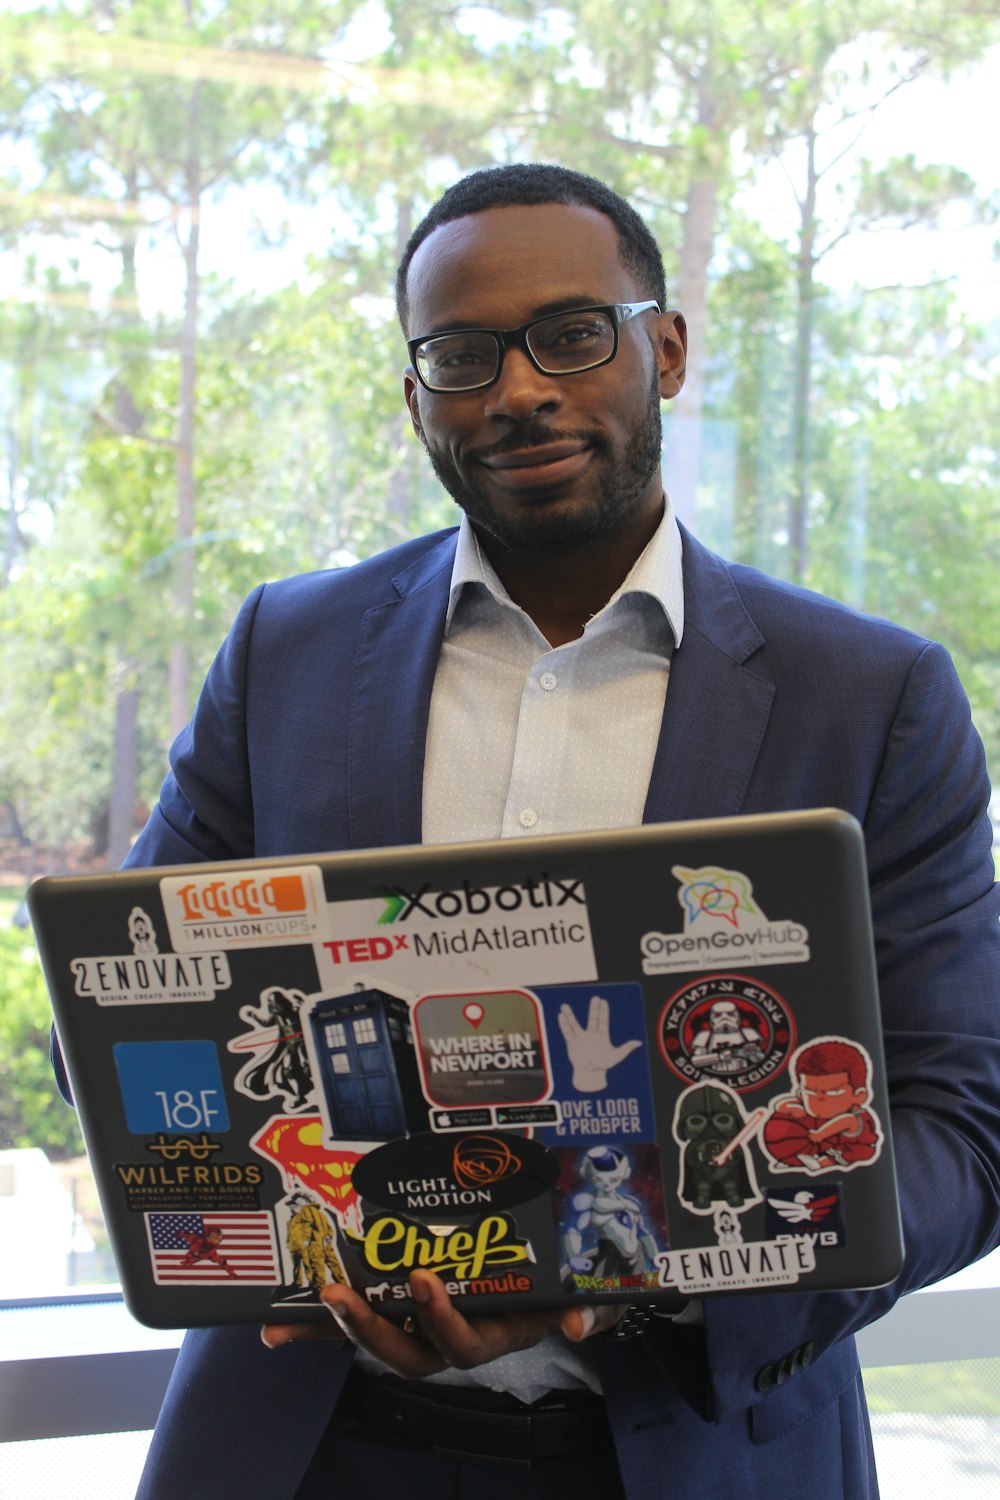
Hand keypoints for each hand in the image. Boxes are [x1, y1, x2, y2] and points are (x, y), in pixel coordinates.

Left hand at [261, 1270, 621, 1374]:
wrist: (560, 1293)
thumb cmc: (568, 1293)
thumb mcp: (584, 1299)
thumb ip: (587, 1310)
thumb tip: (576, 1322)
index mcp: (492, 1334)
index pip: (462, 1342)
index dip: (439, 1318)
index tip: (422, 1280)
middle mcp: (452, 1338)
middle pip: (406, 1352)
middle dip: (370, 1328)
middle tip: (339, 1294)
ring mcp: (422, 1327)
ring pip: (378, 1339)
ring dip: (337, 1329)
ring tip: (305, 1304)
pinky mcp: (398, 1311)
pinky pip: (356, 1324)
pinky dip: (313, 1331)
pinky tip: (273, 1328)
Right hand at [558, 994, 641, 1090]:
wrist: (590, 1075)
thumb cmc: (604, 1066)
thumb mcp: (616, 1057)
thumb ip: (626, 1049)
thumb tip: (639, 1043)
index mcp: (602, 1036)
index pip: (603, 1021)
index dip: (603, 1011)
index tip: (603, 1001)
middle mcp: (591, 1034)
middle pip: (592, 1018)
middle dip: (593, 1008)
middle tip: (595, 998)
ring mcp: (581, 1038)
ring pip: (574, 1024)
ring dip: (570, 1015)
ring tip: (564, 1006)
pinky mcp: (572, 1044)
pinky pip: (567, 1032)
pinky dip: (563, 1025)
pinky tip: (560, 1016)